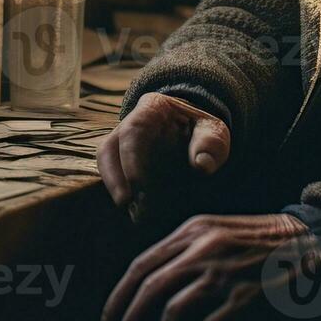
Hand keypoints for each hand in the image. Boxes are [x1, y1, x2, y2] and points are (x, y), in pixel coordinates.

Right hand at [97, 93, 231, 208]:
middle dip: (115, 176)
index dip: (131, 156)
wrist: (193, 133)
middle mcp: (130, 123)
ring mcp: (122, 142)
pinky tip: (134, 210)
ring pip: (106, 161)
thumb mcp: (213, 131)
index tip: (137, 182)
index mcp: (152, 109)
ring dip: (114, 186)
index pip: (134, 129)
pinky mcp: (122, 162)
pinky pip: (114, 175)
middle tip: (127, 203)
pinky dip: (122, 192)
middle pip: (111, 147)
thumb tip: (202, 165)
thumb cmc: (202, 131)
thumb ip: (210, 144)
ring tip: (132, 211)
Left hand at [101, 212, 312, 320]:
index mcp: (193, 231)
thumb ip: (183, 251)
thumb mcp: (215, 231)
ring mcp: (224, 273)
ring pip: (173, 310)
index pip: (142, 264)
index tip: (107, 316)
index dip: (119, 294)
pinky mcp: (245, 298)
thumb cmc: (257, 240)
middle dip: (128, 318)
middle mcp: (203, 249)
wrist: (308, 240)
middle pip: (150, 287)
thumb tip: (150, 285)